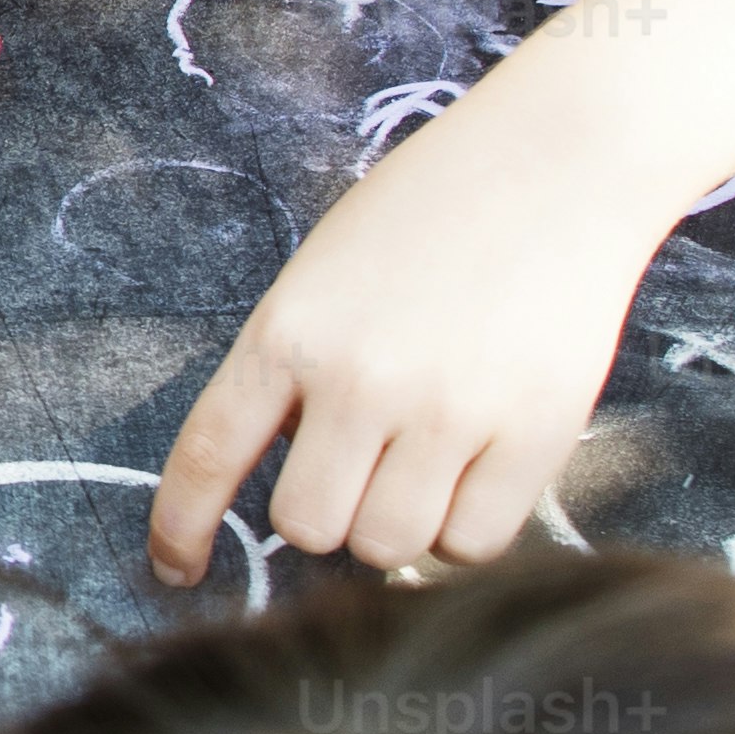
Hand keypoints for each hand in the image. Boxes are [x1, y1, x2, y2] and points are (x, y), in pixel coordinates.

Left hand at [152, 96, 655, 582]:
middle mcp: (359, 379)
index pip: (209, 454)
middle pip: (307, 525)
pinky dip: (466, 532)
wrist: (559, 163)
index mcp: (288, 331)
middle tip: (359, 472)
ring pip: (388, 546)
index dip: (183, 529)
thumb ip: (296, 374)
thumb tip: (296, 488)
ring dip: (396, 526)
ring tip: (424, 464)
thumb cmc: (432, 216)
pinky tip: (474, 477)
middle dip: (324, 515)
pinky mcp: (534, 433)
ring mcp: (448, 410)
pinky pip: (475, 543)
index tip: (175, 569)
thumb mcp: (324, 276)